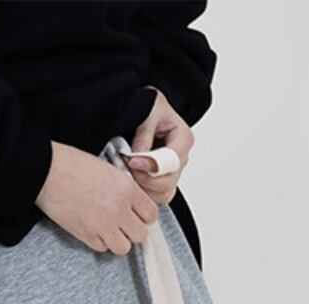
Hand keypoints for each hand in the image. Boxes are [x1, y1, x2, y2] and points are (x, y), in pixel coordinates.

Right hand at [34, 140, 158, 254]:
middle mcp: (119, 209)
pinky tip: (90, 227)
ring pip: (124, 247)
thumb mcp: (107, 169)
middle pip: (141, 235)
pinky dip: (98, 241)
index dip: (143, 216)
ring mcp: (104, 225)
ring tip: (106, 227)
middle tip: (120, 222)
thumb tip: (133, 206)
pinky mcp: (87, 235)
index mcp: (127, 189)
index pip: (151, 215)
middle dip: (131, 230)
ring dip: (116, 239)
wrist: (43, 170)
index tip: (134, 214)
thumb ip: (124, 189)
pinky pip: (103, 248)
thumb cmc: (72, 164)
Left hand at [123, 86, 194, 204]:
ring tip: (126, 172)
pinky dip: (142, 190)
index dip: (151, 165)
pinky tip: (130, 177)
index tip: (132, 161)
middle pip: (168, 182)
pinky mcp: (162, 180)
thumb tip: (139, 153)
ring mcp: (172, 172)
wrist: (143, 106)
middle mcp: (180, 158)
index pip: (172, 161)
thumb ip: (144, 131)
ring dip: (142, 187)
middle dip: (144, 177)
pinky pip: (155, 195)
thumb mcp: (148, 107)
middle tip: (125, 166)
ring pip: (162, 193)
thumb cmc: (149, 104)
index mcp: (183, 139)